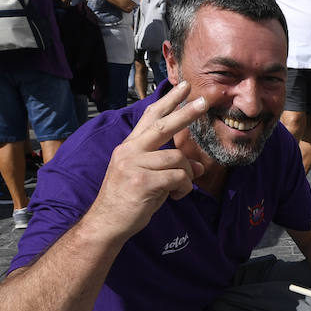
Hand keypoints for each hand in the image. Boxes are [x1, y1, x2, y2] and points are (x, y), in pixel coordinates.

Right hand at [83, 81, 208, 241]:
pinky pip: (178, 178)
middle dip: (186, 112)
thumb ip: (169, 167)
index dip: (168, 101)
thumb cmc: (128, 201)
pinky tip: (175, 197)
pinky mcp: (142, 182)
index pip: (150, 116)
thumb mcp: (149, 178)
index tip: (183, 87)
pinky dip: (183, 188)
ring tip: (180, 188)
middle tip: (204, 101)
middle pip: (163, 126)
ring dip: (187, 174)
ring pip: (177, 158)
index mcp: (129, 146)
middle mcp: (130, 151)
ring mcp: (134, 165)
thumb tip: (199, 166)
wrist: (106, 224)